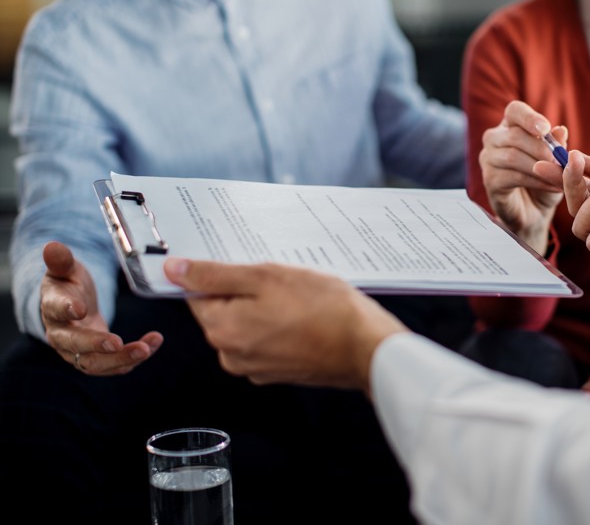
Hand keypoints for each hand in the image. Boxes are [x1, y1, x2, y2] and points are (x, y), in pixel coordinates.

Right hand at [40, 241, 162, 374]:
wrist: (72, 305)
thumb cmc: (68, 285)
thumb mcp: (66, 269)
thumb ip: (62, 261)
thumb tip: (52, 246)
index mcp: (52, 308)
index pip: (56, 310)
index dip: (66, 309)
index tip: (81, 308)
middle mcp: (61, 335)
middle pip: (75, 345)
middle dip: (96, 345)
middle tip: (118, 342)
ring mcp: (78, 351)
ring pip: (95, 363)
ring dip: (121, 359)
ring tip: (145, 349)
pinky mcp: (97, 358)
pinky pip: (114, 365)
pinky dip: (134, 358)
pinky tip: (153, 344)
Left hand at [163, 258, 408, 391]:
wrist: (365, 347)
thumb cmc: (324, 310)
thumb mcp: (266, 277)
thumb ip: (215, 275)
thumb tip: (174, 271)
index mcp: (222, 330)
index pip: (198, 295)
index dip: (220, 274)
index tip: (245, 266)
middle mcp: (231, 355)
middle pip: (223, 311)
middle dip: (247, 291)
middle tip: (279, 279)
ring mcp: (255, 367)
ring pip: (248, 324)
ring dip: (265, 308)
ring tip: (297, 297)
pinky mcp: (278, 372)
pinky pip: (267, 340)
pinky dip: (280, 325)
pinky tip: (304, 314)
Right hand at [478, 101, 568, 253]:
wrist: (535, 212)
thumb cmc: (544, 180)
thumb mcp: (556, 161)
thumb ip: (557, 146)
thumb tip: (560, 130)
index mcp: (510, 126)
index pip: (515, 111)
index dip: (529, 117)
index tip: (545, 129)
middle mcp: (494, 139)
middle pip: (514, 135)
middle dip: (541, 149)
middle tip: (562, 161)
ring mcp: (488, 159)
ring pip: (513, 156)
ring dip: (541, 167)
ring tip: (561, 177)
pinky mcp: (489, 180)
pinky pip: (513, 177)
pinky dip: (537, 181)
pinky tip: (553, 187)